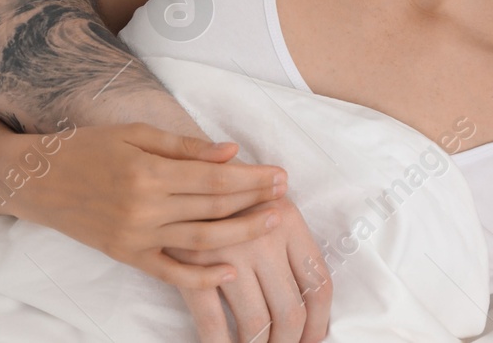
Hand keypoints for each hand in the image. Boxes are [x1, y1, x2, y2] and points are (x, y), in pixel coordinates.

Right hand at [9, 121, 288, 290]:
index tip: (279, 173)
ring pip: (200, 241)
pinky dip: (201, 277)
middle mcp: (144, 207)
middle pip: (213, 208)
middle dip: (254, 201)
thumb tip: (230, 152)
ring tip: (273, 224)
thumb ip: (183, 146)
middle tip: (286, 195)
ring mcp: (136, 236)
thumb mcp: (134, 133)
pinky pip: (170, 272)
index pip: (213, 178)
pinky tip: (230, 272)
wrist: (37, 180)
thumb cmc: (87, 148)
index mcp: (148, 171)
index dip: (250, 177)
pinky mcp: (127, 255)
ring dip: (241, 234)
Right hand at [169, 195, 331, 342]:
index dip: (319, 321)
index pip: (318, 283)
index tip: (312, 338)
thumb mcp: (264, 197)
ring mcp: (227, 252)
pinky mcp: (192, 265)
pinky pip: (212, 321)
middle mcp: (263, 236)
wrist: (174, 167)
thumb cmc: (226, 186)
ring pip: (256, 323)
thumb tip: (314, 294)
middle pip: (289, 311)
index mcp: (288, 219)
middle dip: (290, 342)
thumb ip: (289, 236)